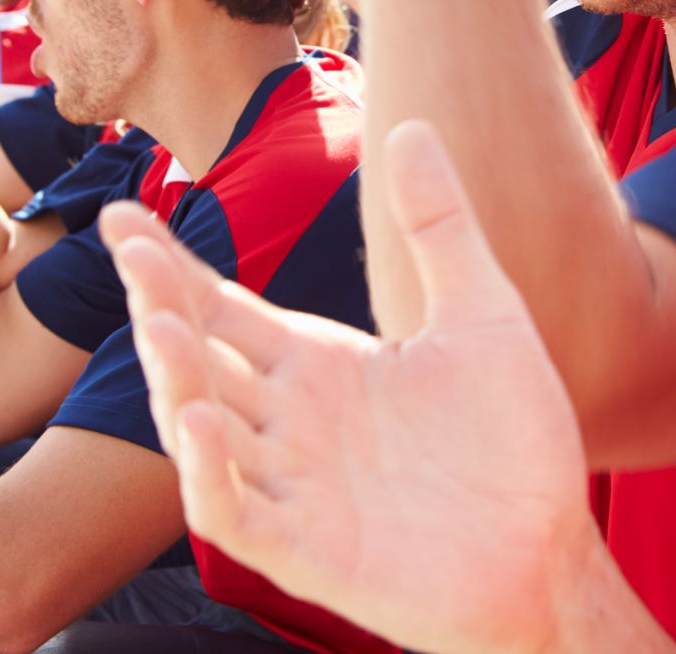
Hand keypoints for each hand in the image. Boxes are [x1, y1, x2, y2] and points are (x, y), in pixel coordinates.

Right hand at [109, 120, 599, 653]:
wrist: (551, 548)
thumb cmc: (516, 440)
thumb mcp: (482, 313)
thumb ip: (441, 224)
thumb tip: (415, 123)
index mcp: (318, 364)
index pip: (223, 307)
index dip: (171, 266)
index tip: (124, 213)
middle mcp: (289, 421)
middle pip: (199, 358)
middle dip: (160, 306)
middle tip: (130, 251)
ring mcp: (291, 486)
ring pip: (202, 428)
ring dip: (175, 381)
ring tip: (163, 325)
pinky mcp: (304, 551)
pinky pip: (234, 512)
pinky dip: (209, 474)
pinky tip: (205, 422)